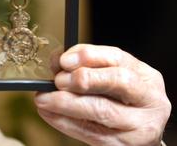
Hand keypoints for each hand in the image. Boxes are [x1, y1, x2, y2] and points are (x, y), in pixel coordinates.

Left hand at [34, 44, 170, 145]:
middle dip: (84, 78)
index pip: (118, 58)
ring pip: (102, 110)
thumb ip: (88, 67)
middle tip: (58, 81)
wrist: (138, 134)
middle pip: (119, 82)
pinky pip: (91, 133)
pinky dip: (65, 122)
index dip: (88, 56)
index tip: (63, 60)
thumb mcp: (111, 78)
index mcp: (146, 76)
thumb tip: (58, 62)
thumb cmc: (120, 101)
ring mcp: (139, 125)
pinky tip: (49, 114)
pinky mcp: (124, 145)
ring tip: (43, 99)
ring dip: (67, 103)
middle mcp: (149, 99)